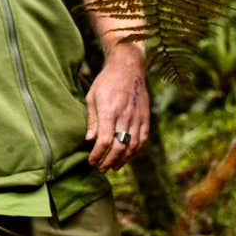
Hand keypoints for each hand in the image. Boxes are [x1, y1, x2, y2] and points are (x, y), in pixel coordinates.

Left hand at [85, 45, 148, 171]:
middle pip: (119, 147)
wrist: (128, 67)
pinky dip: (136, 150)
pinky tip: (128, 155)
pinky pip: (143, 138)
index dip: (98, 154)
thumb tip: (89, 140)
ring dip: (124, 159)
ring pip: (133, 145)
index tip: (91, 161)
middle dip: (109, 161)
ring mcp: (138, 117)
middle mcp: (126, 116)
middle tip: (101, 168)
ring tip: (114, 166)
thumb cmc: (106, 82)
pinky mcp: (146, 117)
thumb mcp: (92, 97)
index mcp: (110, 111)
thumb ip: (92, 120)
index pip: (104, 141)